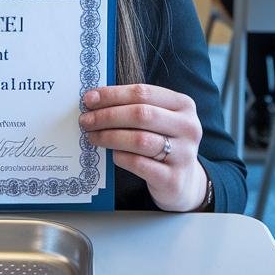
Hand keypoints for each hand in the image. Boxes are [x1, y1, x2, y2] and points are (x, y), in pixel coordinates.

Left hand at [79, 84, 208, 210]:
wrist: (184, 182)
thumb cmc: (163, 143)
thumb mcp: (159, 120)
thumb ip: (134, 107)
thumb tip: (94, 99)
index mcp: (183, 105)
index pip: (143, 92)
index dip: (113, 94)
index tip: (89, 99)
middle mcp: (188, 127)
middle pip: (141, 114)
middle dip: (107, 116)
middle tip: (85, 120)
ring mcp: (183, 154)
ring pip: (139, 140)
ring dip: (109, 136)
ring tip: (92, 137)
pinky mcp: (173, 178)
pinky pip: (139, 163)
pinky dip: (120, 156)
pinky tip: (112, 154)